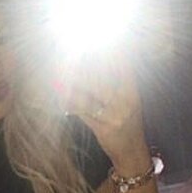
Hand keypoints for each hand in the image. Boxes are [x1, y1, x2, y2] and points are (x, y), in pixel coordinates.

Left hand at [55, 54, 150, 172]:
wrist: (132, 153)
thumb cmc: (128, 124)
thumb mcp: (130, 100)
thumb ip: (120, 80)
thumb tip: (102, 59)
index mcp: (132, 91)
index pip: (121, 64)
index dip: (108, 50)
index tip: (92, 39)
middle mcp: (126, 101)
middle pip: (101, 76)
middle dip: (83, 64)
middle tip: (67, 53)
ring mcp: (115, 115)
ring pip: (90, 93)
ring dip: (72, 81)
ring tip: (58, 70)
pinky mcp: (104, 128)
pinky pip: (83, 112)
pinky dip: (70, 103)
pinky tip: (60, 96)